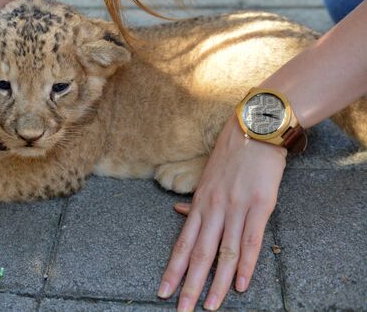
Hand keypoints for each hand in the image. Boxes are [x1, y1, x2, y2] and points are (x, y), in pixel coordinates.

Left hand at [157, 116, 286, 310]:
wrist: (254, 129)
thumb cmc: (230, 155)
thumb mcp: (206, 177)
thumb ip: (195, 200)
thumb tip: (179, 213)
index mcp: (199, 203)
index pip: (183, 242)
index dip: (173, 269)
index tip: (163, 290)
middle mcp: (213, 208)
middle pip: (199, 253)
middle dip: (189, 285)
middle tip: (181, 310)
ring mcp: (236, 207)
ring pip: (223, 252)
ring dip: (217, 283)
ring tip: (210, 307)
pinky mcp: (260, 205)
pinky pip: (251, 239)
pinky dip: (245, 264)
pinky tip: (240, 284)